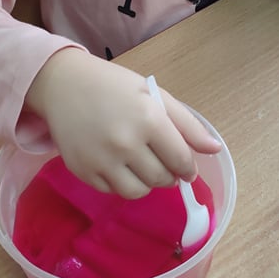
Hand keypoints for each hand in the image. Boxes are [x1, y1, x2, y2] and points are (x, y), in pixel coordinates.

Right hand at [25, 49, 221, 198]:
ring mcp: (102, 160)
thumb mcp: (154, 95)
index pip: (181, 161)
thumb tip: (215, 149)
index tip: (186, 167)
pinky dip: (120, 182)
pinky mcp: (83, 172)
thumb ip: (187, 124)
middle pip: (162, 179)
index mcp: (149, 120)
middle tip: (161, 161)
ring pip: (138, 192)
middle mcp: (126, 143)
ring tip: (141, 165)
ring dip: (146, 183)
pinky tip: (117, 163)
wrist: (63, 85)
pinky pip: (112, 191)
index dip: (188, 168)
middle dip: (169, 175)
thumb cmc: (113, 86)